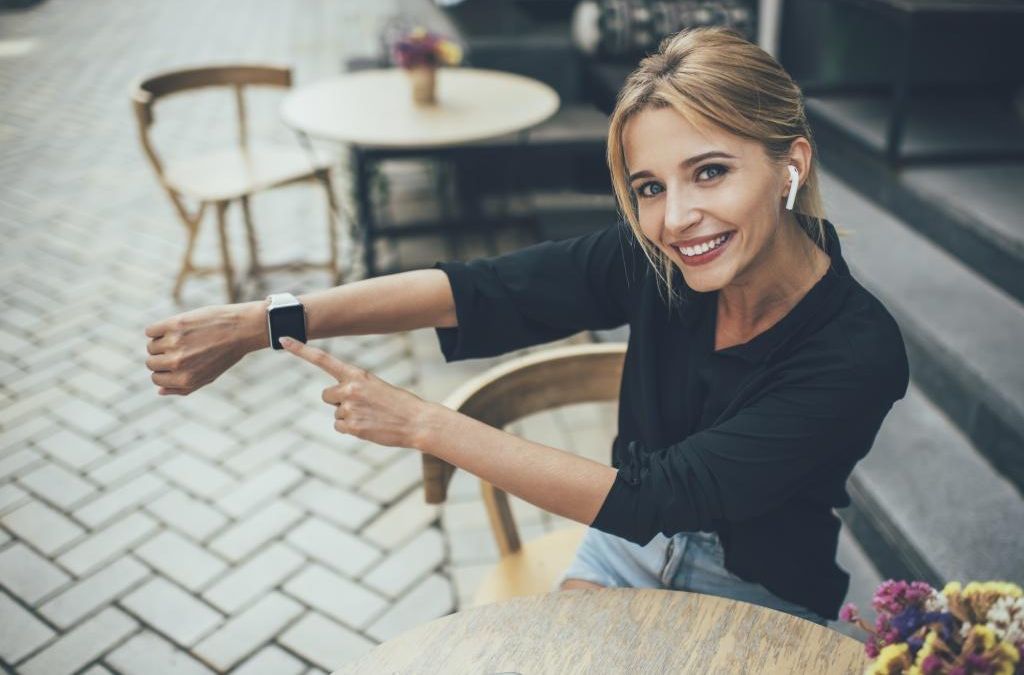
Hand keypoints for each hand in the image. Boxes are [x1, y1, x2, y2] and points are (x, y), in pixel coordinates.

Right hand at [144, 302, 261, 394]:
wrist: (243, 329)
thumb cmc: (226, 354)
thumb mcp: (208, 377)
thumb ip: (183, 388)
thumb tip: (159, 391)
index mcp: (186, 379)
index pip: (156, 379)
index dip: (165, 371)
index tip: (177, 362)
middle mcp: (178, 363)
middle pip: (151, 363)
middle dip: (161, 357)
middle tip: (180, 349)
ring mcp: (175, 343)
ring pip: (151, 346)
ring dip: (162, 342)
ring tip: (182, 338)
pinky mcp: (175, 324)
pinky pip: (150, 331)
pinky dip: (158, 330)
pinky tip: (174, 329)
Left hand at [280, 337, 432, 448]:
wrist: (417, 421)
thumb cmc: (398, 403)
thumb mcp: (376, 386)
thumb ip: (354, 387)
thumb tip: (336, 401)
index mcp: (357, 374)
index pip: (323, 359)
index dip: (300, 350)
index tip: (282, 339)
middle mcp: (350, 388)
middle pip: (326, 395)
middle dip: (338, 400)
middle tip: (361, 404)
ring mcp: (350, 408)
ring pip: (335, 413)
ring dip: (349, 416)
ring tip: (371, 415)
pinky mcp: (352, 426)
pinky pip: (339, 427)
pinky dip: (351, 428)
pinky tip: (369, 426)